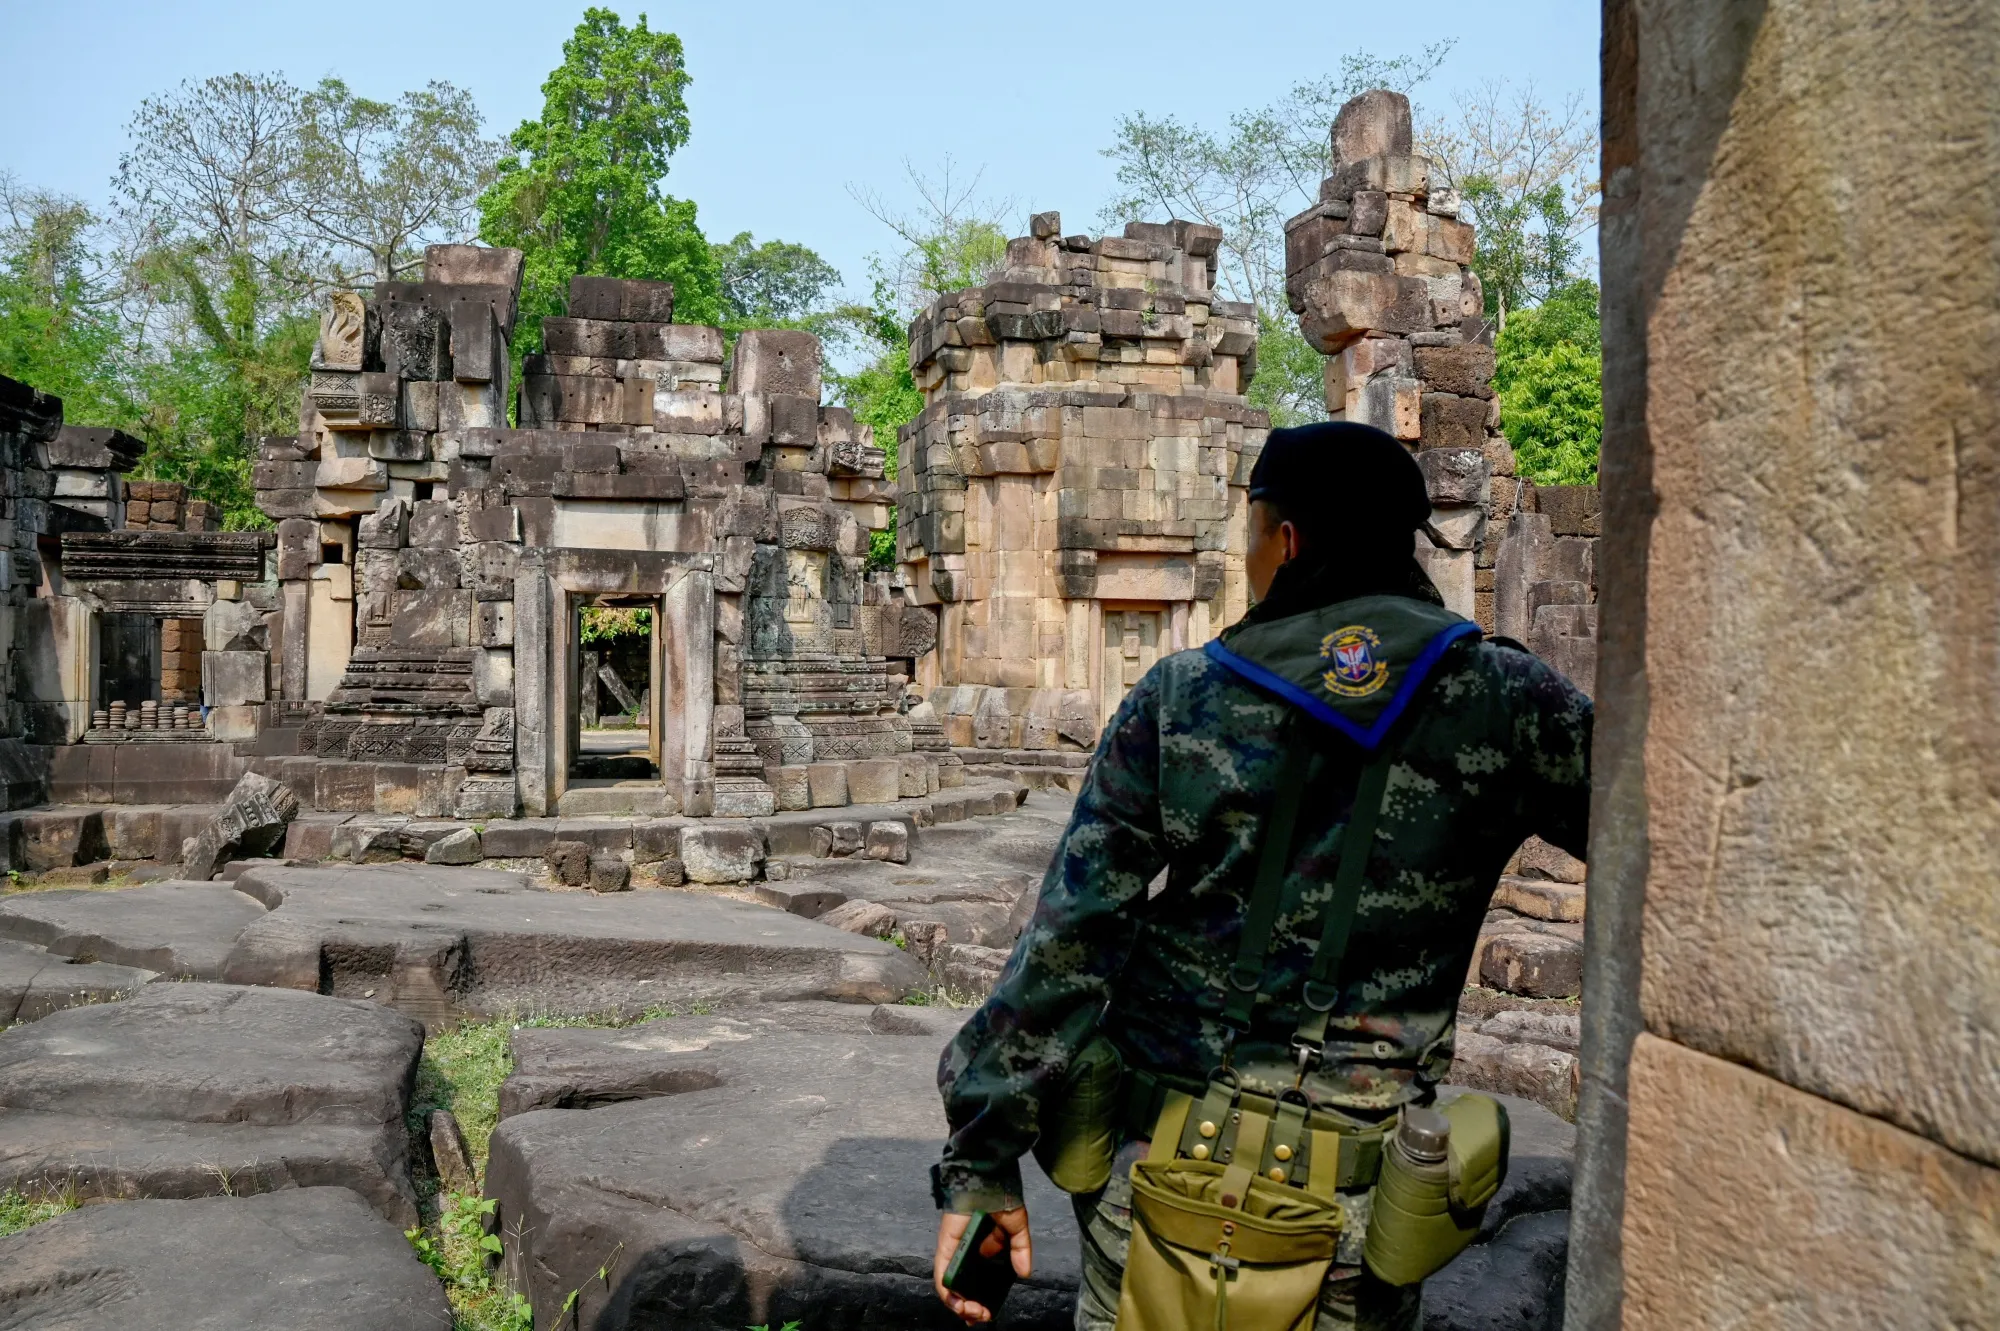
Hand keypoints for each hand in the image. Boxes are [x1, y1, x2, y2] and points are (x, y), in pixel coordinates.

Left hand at [932, 1206, 1031, 1323]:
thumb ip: (1020, 1250)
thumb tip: (1025, 1273)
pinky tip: (956, 1301)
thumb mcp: (1016, 1227)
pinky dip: (946, 1289)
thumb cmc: (1000, 1199)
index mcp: (984, 1253)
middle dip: (970, 1309)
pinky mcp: (945, 1246)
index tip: (988, 1314)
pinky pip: (942, 1271)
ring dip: (958, 1304)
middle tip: (981, 1315)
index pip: (978, 1284)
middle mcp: (967, 1255)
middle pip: (962, 1290)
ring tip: (971, 1312)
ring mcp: (954, 1251)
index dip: (980, 1302)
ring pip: (950, 1286)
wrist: (987, 1179)